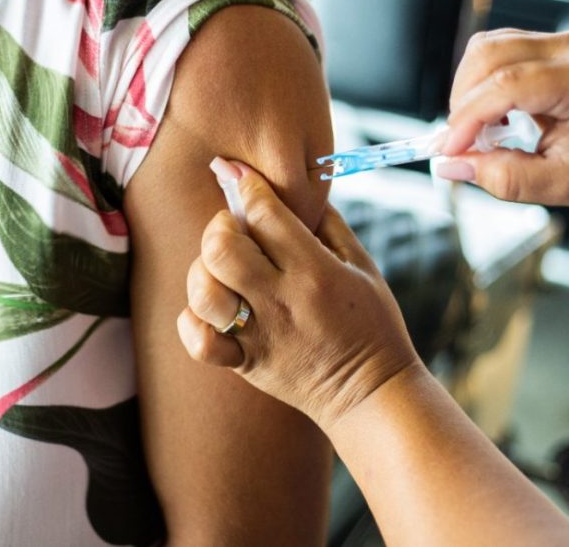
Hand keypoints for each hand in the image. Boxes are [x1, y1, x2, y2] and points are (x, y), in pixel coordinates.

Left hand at [177, 160, 420, 430]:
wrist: (372, 395)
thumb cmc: (373, 325)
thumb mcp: (364, 266)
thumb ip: (329, 226)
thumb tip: (299, 192)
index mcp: (314, 271)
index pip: (263, 212)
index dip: (245, 184)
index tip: (238, 174)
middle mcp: (281, 300)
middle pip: (221, 247)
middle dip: (219, 225)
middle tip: (233, 229)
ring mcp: (260, 335)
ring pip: (203, 291)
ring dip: (203, 271)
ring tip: (221, 271)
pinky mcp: (247, 364)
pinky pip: (200, 342)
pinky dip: (194, 321)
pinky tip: (211, 309)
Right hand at [437, 28, 568, 205]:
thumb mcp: (568, 185)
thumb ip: (508, 178)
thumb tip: (451, 166)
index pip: (506, 84)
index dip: (467, 119)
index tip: (449, 152)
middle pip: (487, 55)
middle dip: (461, 103)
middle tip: (462, 146)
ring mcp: (559, 40)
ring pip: (484, 48)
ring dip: (467, 91)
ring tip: (481, 133)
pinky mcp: (546, 45)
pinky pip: (495, 52)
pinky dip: (479, 85)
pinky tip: (494, 118)